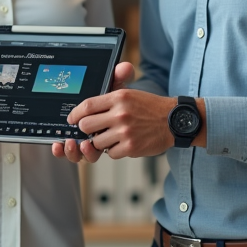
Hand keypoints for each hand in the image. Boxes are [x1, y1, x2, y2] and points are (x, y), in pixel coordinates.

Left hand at [52, 70, 172, 162]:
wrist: (174, 120)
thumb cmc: (150, 107)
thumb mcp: (130, 93)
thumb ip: (109, 94)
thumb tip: (86, 105)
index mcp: (118, 98)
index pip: (87, 106)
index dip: (75, 114)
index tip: (72, 119)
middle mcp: (120, 114)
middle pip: (86, 126)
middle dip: (86, 130)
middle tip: (91, 130)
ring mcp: (125, 132)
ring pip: (96, 142)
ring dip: (100, 142)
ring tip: (111, 136)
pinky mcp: (131, 147)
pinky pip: (111, 153)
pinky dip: (114, 150)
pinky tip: (123, 143)